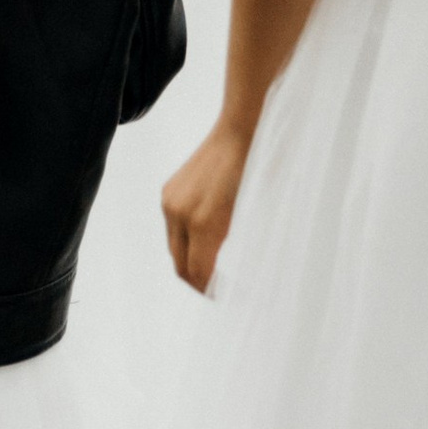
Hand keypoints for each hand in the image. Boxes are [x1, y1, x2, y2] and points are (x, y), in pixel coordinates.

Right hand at [162, 121, 251, 291]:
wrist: (241, 130)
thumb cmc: (259, 172)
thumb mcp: (252, 215)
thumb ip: (235, 247)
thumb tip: (228, 273)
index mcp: (205, 223)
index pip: (200, 275)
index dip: (212, 292)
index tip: (230, 299)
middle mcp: (181, 213)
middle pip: (181, 267)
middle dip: (199, 283)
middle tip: (221, 291)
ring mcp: (171, 201)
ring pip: (174, 248)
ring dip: (190, 262)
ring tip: (213, 270)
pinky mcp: (168, 190)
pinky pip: (173, 227)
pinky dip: (186, 241)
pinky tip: (205, 241)